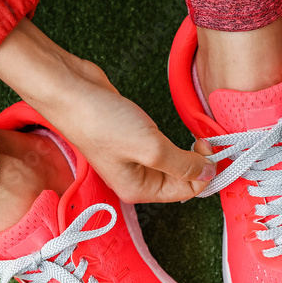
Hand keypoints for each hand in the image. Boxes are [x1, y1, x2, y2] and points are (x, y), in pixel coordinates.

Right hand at [0, 19, 215, 203]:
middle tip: (205, 138)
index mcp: (138, 189)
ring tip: (198, 135)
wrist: (71, 90)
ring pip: (172, 162)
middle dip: (198, 162)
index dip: (204, 174)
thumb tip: (209, 174)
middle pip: (180, 179)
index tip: (211, 148)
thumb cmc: (102, 122)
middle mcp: (136, 178)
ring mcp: (132, 158)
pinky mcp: (131, 137)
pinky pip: (162, 146)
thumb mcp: (151, 148)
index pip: (185, 192)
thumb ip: (182, 164)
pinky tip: (177, 130)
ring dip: (188, 151)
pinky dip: (175, 139)